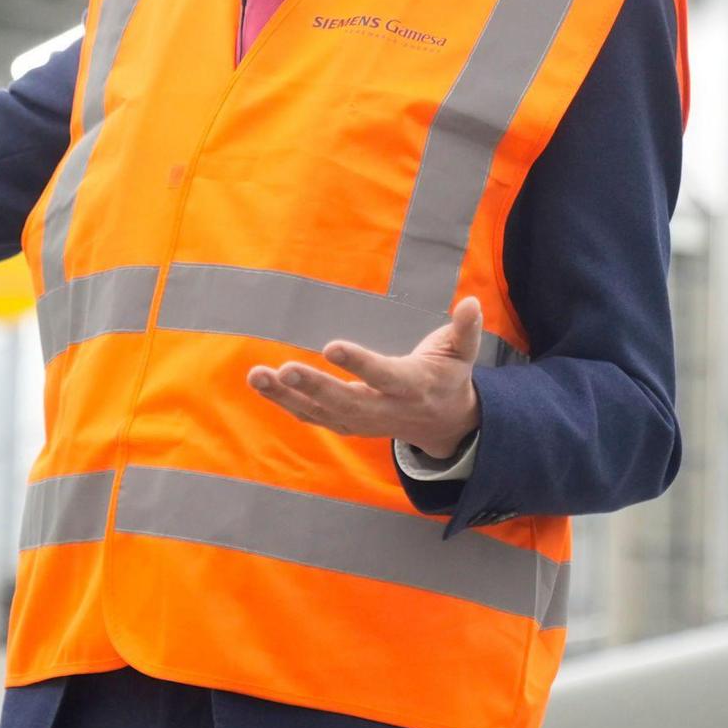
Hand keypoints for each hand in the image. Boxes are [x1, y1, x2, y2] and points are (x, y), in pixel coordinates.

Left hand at [248, 297, 483, 457]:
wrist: (444, 425)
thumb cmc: (448, 378)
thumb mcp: (462, 355)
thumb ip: (465, 330)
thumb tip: (471, 302)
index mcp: (411, 386)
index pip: (382, 375)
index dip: (359, 363)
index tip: (330, 346)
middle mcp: (384, 408)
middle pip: (344, 400)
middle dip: (313, 386)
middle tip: (285, 367)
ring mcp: (362, 421)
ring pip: (320, 412)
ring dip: (286, 396)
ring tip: (256, 376)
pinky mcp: (347, 425)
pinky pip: (312, 417)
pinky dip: (286, 403)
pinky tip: (262, 384)